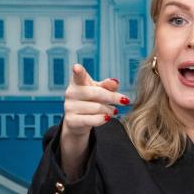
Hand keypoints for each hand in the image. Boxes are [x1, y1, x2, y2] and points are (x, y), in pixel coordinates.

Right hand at [60, 64, 127, 179]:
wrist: (76, 126)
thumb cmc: (90, 104)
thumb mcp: (98, 94)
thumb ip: (106, 87)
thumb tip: (115, 82)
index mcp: (77, 84)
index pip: (77, 76)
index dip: (78, 72)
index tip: (77, 67)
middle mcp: (70, 95)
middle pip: (94, 94)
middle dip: (111, 98)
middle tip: (125, 101)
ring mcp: (69, 109)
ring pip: (95, 108)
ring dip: (107, 110)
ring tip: (113, 113)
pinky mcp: (71, 123)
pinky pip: (90, 121)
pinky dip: (101, 120)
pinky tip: (108, 119)